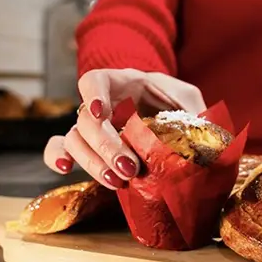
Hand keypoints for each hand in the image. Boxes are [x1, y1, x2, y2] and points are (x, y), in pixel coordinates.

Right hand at [43, 69, 205, 188]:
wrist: (167, 117)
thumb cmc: (175, 103)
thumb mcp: (188, 99)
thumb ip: (195, 111)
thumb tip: (205, 135)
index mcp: (122, 84)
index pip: (96, 80)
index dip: (93, 94)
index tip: (101, 113)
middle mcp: (101, 103)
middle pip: (86, 120)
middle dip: (106, 146)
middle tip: (130, 168)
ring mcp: (91, 126)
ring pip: (73, 139)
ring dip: (92, 162)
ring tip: (118, 181)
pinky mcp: (87, 147)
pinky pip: (59, 148)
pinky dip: (56, 158)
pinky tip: (64, 170)